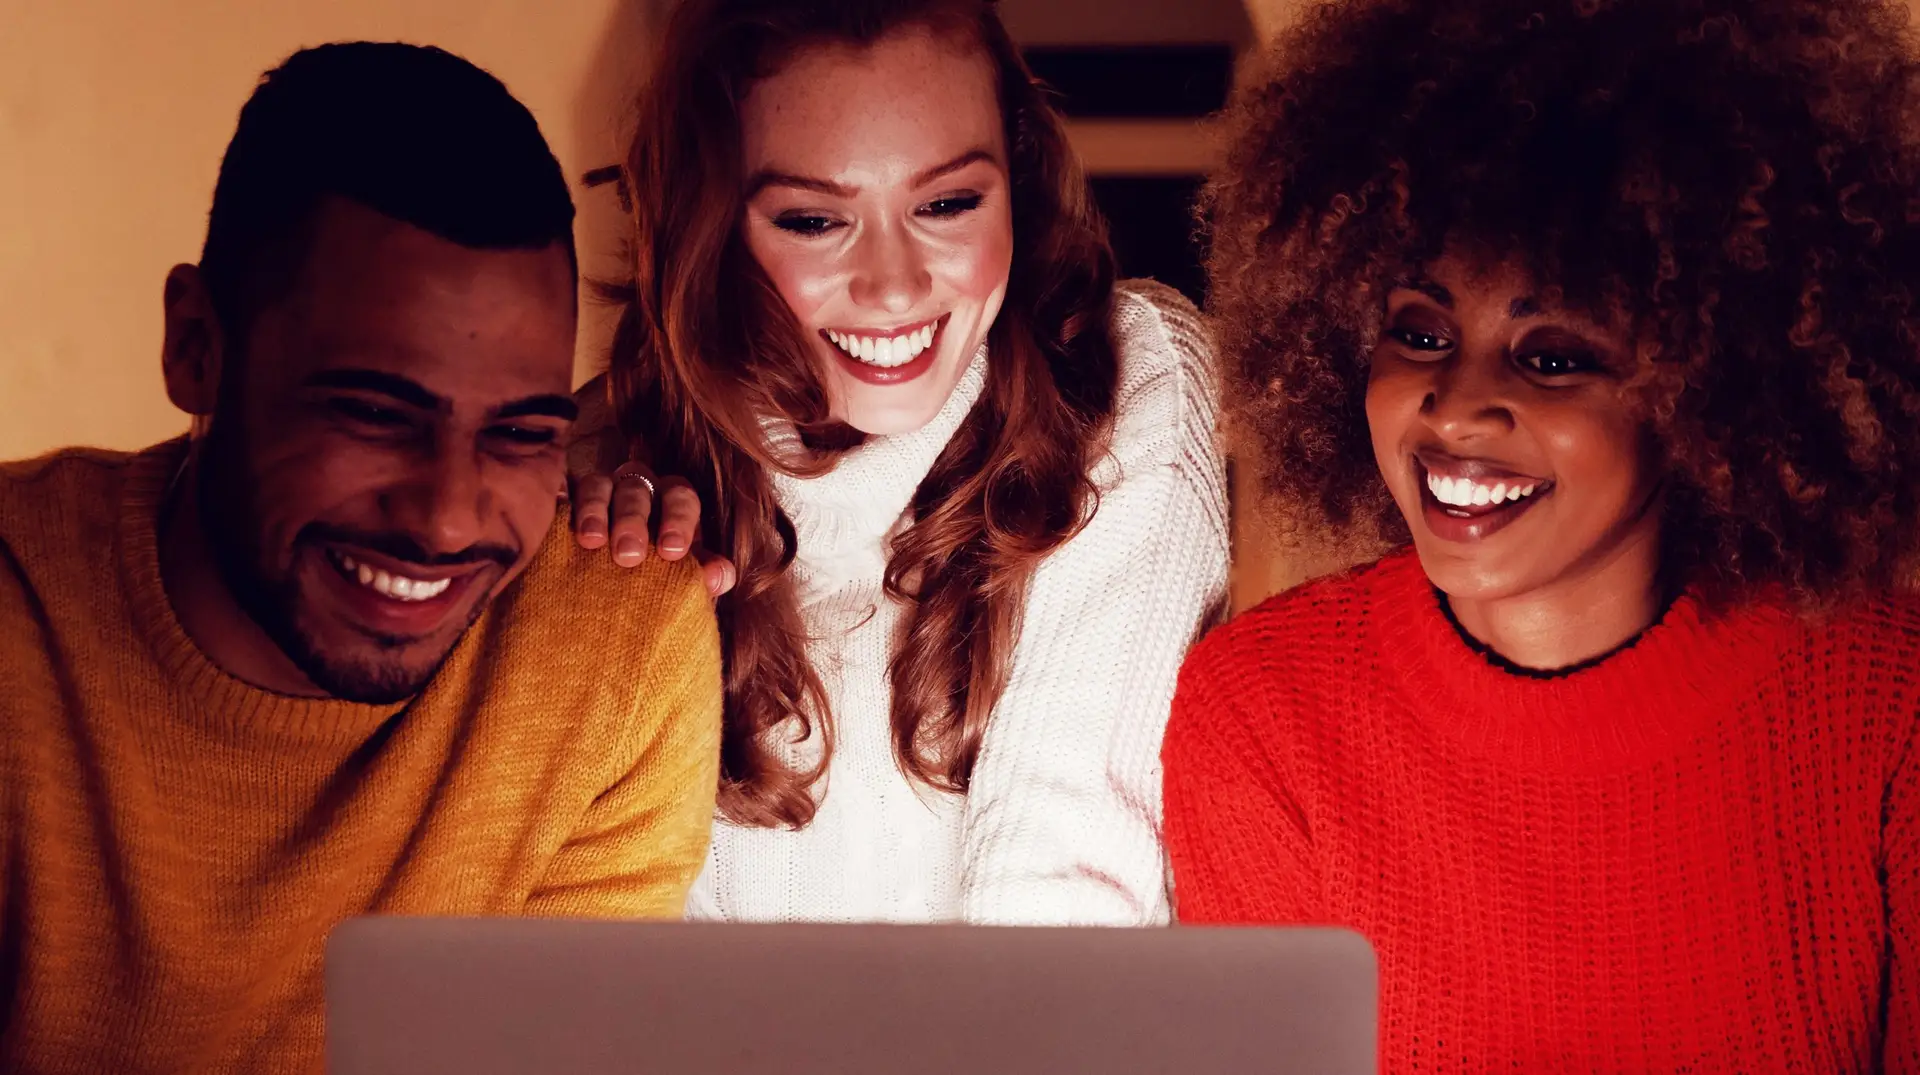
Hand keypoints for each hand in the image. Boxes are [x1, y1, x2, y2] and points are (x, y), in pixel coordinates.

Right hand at [570, 462, 736, 597]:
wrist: (604, 608)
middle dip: (634, 518)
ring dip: (595, 510)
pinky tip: (559, 524)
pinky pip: (561, 493)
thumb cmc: (651, 588)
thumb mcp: (679, 586)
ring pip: (598, 484)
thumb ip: (701, 579)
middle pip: (638, 487)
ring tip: (591, 543)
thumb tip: (720, 575)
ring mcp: (596, 494)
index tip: (671, 552)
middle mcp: (636, 492)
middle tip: (629, 555)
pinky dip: (562, 505)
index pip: (681, 497)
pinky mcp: (562, 504)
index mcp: (670, 505)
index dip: (678, 519)